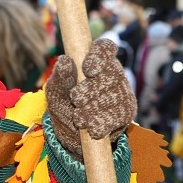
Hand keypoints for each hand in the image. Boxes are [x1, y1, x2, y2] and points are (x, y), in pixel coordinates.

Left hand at [45, 38, 137, 159]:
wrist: (71, 134)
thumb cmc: (64, 104)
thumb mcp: (56, 90)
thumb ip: (60, 76)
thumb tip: (65, 60)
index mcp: (96, 61)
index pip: (105, 48)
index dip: (99, 56)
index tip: (87, 70)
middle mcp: (113, 73)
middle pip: (110, 74)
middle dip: (90, 90)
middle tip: (76, 100)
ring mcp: (122, 92)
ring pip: (113, 96)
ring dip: (92, 109)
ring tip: (79, 118)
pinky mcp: (126, 112)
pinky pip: (117, 116)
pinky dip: (101, 123)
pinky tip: (91, 128)